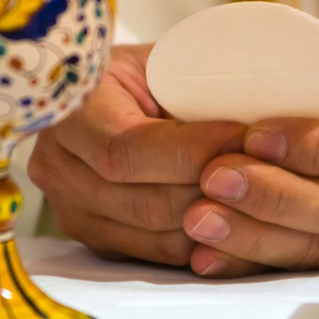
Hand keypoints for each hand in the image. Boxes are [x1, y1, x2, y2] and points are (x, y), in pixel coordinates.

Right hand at [28, 44, 245, 264]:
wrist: (112, 96)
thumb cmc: (145, 74)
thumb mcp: (164, 64)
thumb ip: (194, 93)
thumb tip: (252, 130)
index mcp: (68, 112)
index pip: (129, 150)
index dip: (192, 152)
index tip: (242, 137)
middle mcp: (58, 167)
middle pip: (146, 204)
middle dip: (212, 191)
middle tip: (259, 171)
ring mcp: (72, 209)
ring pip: (157, 237)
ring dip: (214, 220)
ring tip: (252, 194)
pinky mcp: (95, 236)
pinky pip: (157, 255)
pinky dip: (202, 241)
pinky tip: (232, 218)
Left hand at [183, 43, 318, 277]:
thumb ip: (309, 94)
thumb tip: (248, 133)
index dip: (316, 150)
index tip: (254, 137)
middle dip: (276, 198)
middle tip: (214, 179)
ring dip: (256, 237)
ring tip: (200, 220)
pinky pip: (303, 265)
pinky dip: (253, 261)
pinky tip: (209, 257)